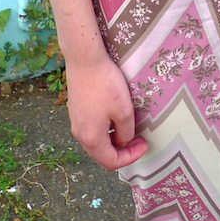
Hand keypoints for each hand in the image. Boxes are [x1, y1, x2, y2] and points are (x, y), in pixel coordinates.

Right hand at [65, 54, 147, 170]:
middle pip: (102, 154)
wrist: (84, 59)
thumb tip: (123, 142)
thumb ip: (126, 133)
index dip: (130, 157)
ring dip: (114, 140)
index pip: (111, 162)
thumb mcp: (124, 110)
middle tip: (139, 139)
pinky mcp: (75, 110)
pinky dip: (105, 130)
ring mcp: (75, 122)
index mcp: (91, 138)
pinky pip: (91, 129)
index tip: (144, 144)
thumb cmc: (105, 84)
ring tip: (129, 128)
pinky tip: (115, 116)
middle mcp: (79, 134)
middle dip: (122, 151)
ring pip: (96, 142)